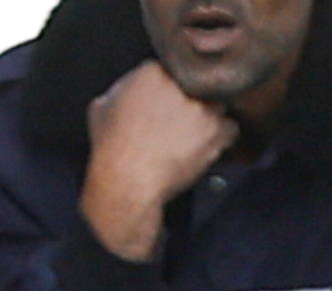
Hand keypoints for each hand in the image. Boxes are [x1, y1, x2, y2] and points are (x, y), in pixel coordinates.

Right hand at [79, 62, 233, 260]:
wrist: (128, 181)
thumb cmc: (111, 149)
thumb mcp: (100, 109)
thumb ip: (118, 91)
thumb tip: (125, 92)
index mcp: (152, 72)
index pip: (171, 69)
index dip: (170, 88)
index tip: (166, 102)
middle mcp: (181, 84)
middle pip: (197, 84)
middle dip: (191, 99)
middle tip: (182, 118)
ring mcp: (201, 107)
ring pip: (216, 103)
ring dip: (210, 116)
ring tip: (196, 133)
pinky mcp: (215, 131)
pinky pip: (230, 127)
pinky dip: (223, 137)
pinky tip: (209, 146)